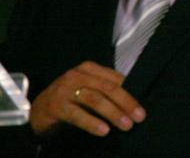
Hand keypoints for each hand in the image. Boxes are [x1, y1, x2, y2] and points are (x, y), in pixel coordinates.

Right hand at [29, 61, 144, 137]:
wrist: (38, 109)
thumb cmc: (70, 98)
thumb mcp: (88, 89)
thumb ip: (107, 90)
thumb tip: (133, 102)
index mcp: (89, 69)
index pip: (115, 79)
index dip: (131, 93)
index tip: (143, 108)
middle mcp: (77, 75)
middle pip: (108, 88)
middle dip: (126, 103)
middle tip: (139, 117)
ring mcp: (65, 89)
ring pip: (95, 100)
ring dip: (113, 113)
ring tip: (126, 125)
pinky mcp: (56, 105)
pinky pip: (77, 114)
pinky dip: (92, 122)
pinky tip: (103, 131)